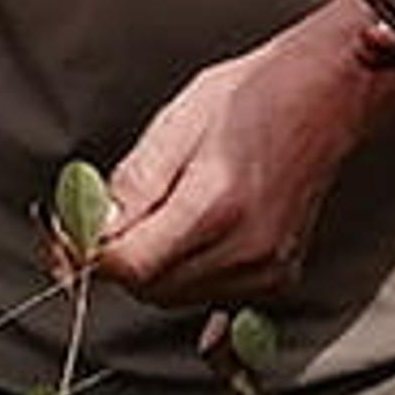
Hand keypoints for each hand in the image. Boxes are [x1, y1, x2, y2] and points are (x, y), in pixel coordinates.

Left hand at [97, 4, 379, 310]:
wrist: (327, 96)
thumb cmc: (256, 95)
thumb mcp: (178, 122)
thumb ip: (134, 183)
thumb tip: (93, 227)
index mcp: (216, 205)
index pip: (130, 264)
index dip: (88, 251)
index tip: (67, 235)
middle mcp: (246, 248)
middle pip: (149, 287)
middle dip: (115, 260)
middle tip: (97, 221)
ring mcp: (267, 269)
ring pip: (176, 298)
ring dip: (149, 270)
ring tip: (150, 217)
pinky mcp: (278, 276)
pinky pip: (212, 298)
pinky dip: (186, 277)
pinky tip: (186, 241)